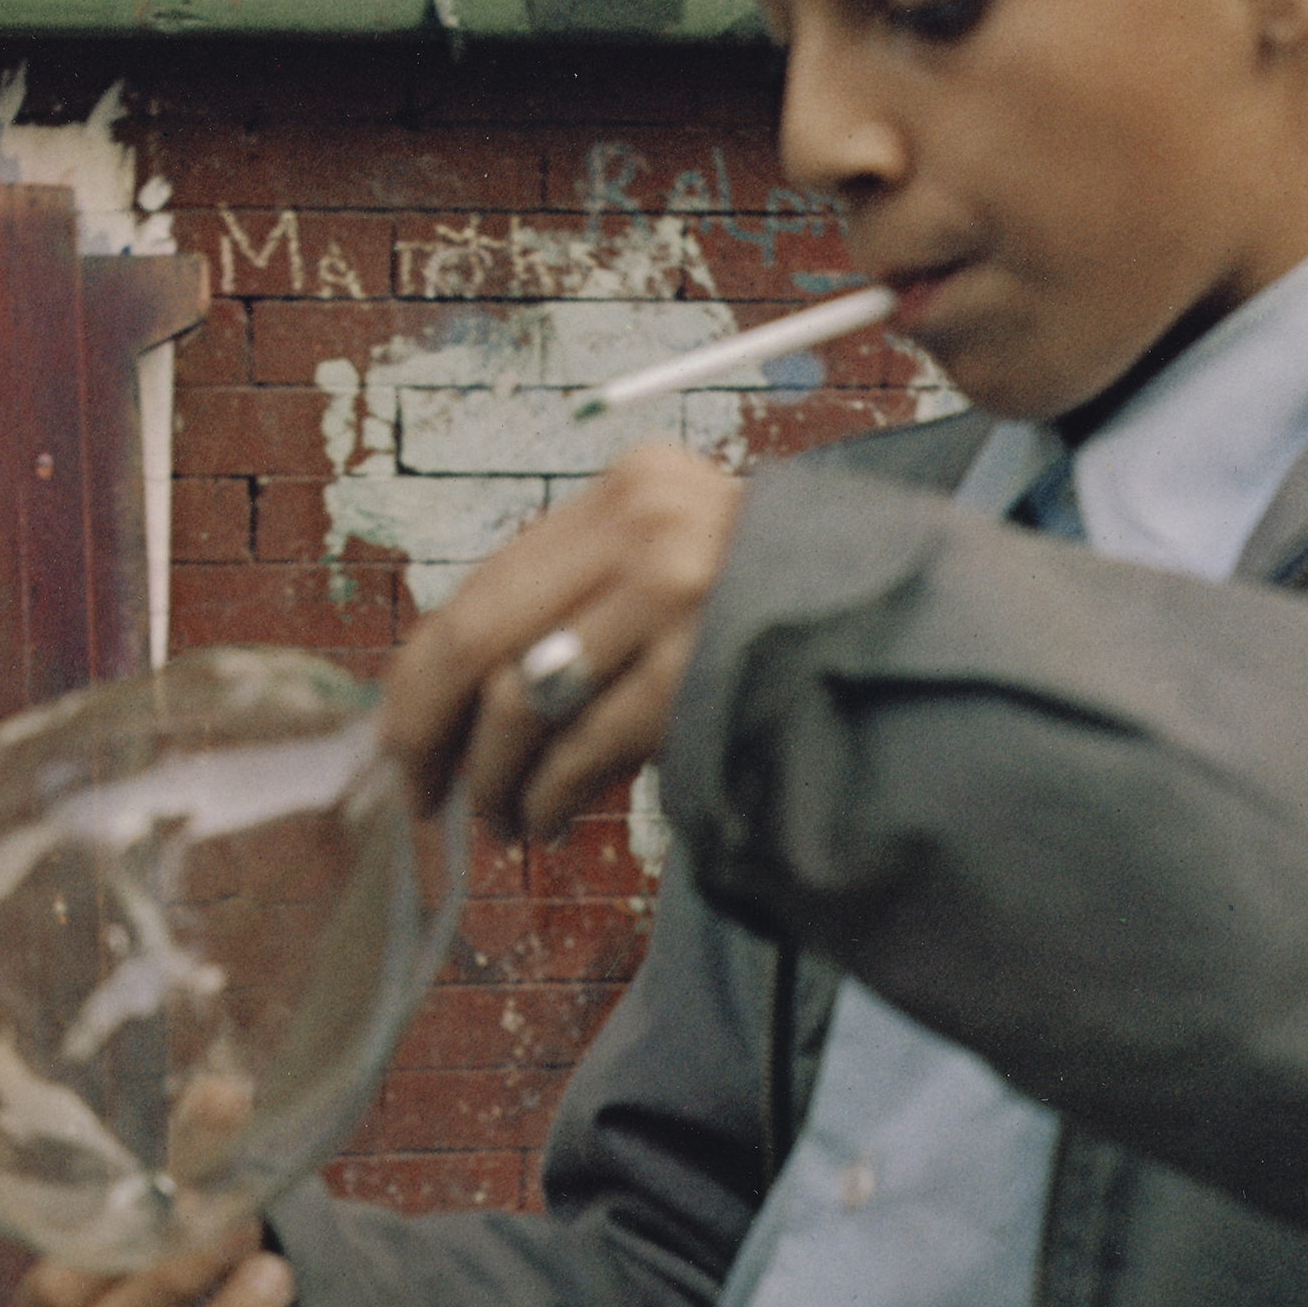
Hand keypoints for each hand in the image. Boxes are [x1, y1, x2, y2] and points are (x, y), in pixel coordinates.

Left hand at [378, 444, 741, 841]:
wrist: (905, 634)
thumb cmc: (769, 613)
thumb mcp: (673, 566)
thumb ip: (578, 598)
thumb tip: (447, 691)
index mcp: (629, 487)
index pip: (484, 584)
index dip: (421, 675)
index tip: (402, 740)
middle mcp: (648, 525)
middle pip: (478, 635)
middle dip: (428, 730)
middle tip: (418, 793)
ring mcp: (680, 594)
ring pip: (520, 699)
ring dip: (494, 777)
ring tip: (500, 817)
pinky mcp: (704, 668)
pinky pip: (584, 746)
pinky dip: (548, 794)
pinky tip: (546, 819)